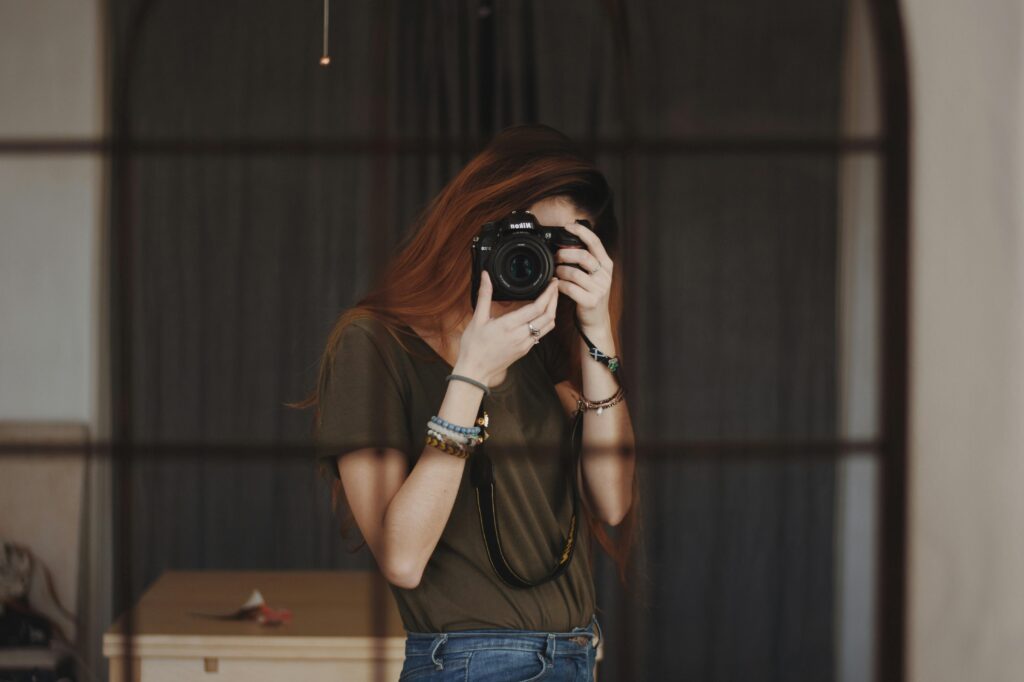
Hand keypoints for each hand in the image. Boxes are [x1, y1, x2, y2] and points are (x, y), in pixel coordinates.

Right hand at [454, 271, 559, 385]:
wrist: (475, 371)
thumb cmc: (473, 346)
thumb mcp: (477, 319)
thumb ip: (484, 295)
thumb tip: (486, 276)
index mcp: (509, 325)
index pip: (537, 308)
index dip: (548, 294)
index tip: (552, 283)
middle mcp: (521, 335)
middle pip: (548, 315)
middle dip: (554, 299)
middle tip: (555, 286)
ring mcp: (525, 344)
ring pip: (548, 326)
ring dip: (553, 310)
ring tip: (551, 298)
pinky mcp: (525, 350)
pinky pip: (541, 334)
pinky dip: (546, 321)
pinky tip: (541, 314)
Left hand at [555, 220, 613, 330]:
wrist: (596, 321)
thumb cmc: (590, 294)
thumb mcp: (594, 276)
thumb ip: (586, 261)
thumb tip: (567, 244)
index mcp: (606, 265)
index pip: (595, 242)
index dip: (581, 232)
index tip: (568, 226)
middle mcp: (605, 275)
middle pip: (583, 256)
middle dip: (564, 254)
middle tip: (555, 256)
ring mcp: (599, 289)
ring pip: (573, 273)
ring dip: (560, 270)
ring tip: (555, 272)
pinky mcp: (591, 301)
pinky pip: (570, 288)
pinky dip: (560, 285)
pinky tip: (557, 284)